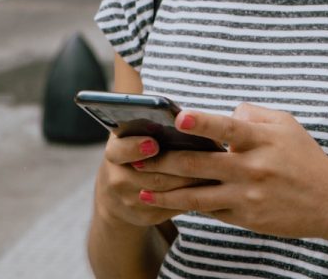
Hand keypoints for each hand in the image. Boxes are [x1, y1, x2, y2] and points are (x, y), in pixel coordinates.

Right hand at [94, 134, 209, 227]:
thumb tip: (176, 111)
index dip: (136, 148)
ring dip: (192, 181)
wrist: (115, 195)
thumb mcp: (132, 136)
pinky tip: (208, 185)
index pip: (121, 150)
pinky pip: (174, 206)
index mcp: (114, 152)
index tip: (154, 144)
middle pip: (153, 174)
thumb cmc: (134, 153)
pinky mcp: (146, 216)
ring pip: (167, 192)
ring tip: (213, 168)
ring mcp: (130, 201)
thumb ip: (147, 124)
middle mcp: (117, 179)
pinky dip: (193, 195)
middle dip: (180, 166)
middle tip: (203, 156)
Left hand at [133, 103, 327, 244]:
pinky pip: (210, 211)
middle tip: (139, 156)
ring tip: (141, 185)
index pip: (227, 128)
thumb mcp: (287, 125)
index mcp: (262, 140)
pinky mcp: (246, 217)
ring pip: (198, 195)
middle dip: (166, 161)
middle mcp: (253, 168)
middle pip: (201, 165)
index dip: (202, 122)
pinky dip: (186, 206)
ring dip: (166, 190)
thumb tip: (224, 112)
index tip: (178, 118)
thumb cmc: (306, 158)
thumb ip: (252, 115)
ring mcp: (248, 195)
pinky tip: (166, 202)